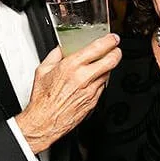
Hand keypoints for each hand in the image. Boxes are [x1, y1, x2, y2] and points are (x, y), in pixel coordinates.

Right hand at [15, 34, 120, 152]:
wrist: (45, 121)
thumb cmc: (42, 99)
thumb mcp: (42, 70)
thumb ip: (55, 55)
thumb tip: (62, 48)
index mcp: (71, 66)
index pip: (98, 48)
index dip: (110, 41)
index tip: (113, 38)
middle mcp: (84, 77)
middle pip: (111, 61)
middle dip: (116, 53)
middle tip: (116, 49)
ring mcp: (91, 90)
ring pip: (108, 74)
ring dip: (108, 67)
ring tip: (103, 64)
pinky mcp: (94, 101)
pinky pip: (102, 87)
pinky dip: (100, 81)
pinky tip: (93, 80)